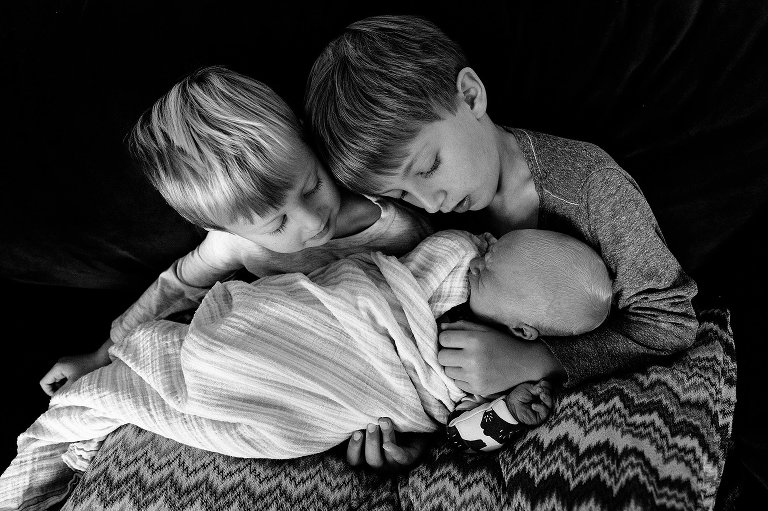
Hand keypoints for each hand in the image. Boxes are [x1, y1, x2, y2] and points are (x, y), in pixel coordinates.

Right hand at [40, 343, 111, 396]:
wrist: (102, 359)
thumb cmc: (89, 370)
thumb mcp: (74, 383)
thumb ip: (63, 392)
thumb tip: (55, 400)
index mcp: (57, 367)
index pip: (44, 382)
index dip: (49, 392)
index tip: (60, 396)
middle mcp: (59, 363)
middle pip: (50, 380)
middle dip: (57, 389)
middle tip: (67, 393)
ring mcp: (65, 362)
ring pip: (57, 378)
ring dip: (63, 385)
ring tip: (73, 388)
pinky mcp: (71, 363)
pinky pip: (64, 375)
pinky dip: (68, 381)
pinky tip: (77, 383)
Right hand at [346, 417, 429, 471]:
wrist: (416, 428)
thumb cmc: (389, 423)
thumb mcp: (374, 423)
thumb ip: (365, 420)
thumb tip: (356, 406)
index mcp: (366, 455)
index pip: (354, 459)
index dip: (353, 448)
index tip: (356, 432)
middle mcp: (380, 462)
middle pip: (371, 459)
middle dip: (371, 442)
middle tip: (371, 425)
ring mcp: (394, 463)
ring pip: (386, 457)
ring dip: (384, 438)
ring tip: (383, 421)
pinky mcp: (409, 459)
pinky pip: (402, 458)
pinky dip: (394, 452)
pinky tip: (388, 445)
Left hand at [437, 320, 561, 394]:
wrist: (525, 364)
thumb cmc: (502, 343)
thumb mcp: (484, 329)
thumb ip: (461, 326)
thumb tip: (440, 328)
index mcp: (474, 340)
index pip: (443, 339)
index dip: (447, 339)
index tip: (455, 340)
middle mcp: (473, 358)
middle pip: (441, 357)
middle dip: (447, 353)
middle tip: (458, 352)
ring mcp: (475, 376)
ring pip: (447, 371)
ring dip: (454, 366)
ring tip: (468, 362)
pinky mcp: (477, 389)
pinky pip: (457, 383)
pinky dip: (462, 378)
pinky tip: (474, 372)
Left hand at [505, 380, 553, 425]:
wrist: (511, 405)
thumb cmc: (518, 396)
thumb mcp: (527, 388)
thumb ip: (537, 388)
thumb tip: (544, 386)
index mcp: (541, 393)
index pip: (549, 389)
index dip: (547, 386)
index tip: (543, 383)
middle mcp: (543, 401)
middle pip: (551, 396)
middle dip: (548, 392)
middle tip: (542, 390)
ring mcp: (543, 409)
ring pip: (550, 405)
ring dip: (547, 399)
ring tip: (542, 395)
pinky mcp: (540, 417)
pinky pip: (544, 412)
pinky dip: (540, 408)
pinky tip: (533, 405)